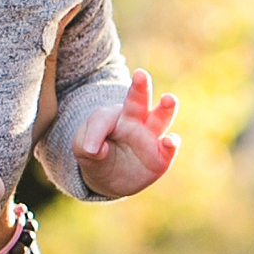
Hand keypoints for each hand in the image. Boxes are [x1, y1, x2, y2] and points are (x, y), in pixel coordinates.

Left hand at [73, 70, 179, 198]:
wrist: (109, 179)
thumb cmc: (97, 154)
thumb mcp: (81, 147)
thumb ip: (86, 142)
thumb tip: (97, 150)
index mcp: (117, 114)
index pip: (106, 116)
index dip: (97, 131)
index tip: (90, 150)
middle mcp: (137, 121)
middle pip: (140, 100)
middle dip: (141, 88)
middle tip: (140, 74)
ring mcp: (151, 139)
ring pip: (161, 118)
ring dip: (166, 108)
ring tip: (169, 99)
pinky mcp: (161, 159)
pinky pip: (169, 148)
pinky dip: (171, 143)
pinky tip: (169, 141)